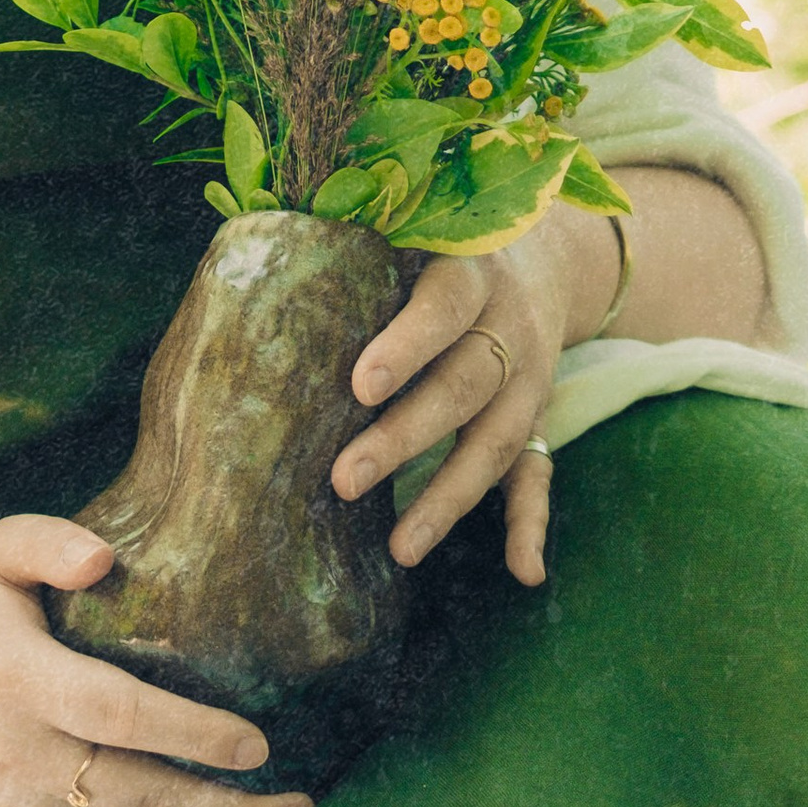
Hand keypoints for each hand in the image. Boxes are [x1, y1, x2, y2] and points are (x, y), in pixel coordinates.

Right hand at [0, 512, 312, 806]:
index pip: (114, 712)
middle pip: (133, 790)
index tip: (255, 743)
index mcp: (16, 677)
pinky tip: (196, 799)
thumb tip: (104, 557)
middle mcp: (15, 749)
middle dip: (218, 805)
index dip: (188, 732)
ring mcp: (14, 798)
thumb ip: (49, 540)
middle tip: (293, 802)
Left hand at [332, 233, 581, 589]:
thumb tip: (262, 266)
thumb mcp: (419, 235)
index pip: (444, 306)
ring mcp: (530, 378)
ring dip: (450, 497)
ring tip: (401, 548)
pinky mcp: (539, 417)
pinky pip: (539, 473)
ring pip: (497, 441)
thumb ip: (360, 251)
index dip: (407, 344)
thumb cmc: (439, 251)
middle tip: (343, 480)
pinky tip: (524, 571)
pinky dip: (531, 523)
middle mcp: (509, 328)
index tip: (359, 385)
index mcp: (473, 273)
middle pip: (464, 385)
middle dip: (405, 437)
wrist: (544, 259)